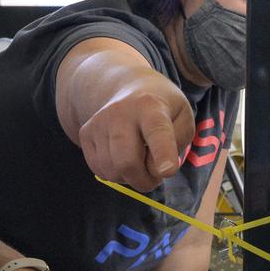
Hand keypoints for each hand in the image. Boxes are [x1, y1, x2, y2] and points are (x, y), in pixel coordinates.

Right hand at [78, 81, 194, 192]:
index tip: (168, 171)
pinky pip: (100, 170)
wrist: (130, 89)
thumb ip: (177, 144)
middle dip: (145, 181)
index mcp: (151, 106)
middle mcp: (120, 112)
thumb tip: (155, 170)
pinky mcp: (85, 134)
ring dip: (132, 179)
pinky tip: (125, 159)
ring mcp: (99, 123)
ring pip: (112, 171)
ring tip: (141, 163)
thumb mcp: (184, 119)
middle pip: (127, 161)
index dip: (162, 154)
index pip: (156, 132)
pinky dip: (116, 174)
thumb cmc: (165, 110)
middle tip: (156, 178)